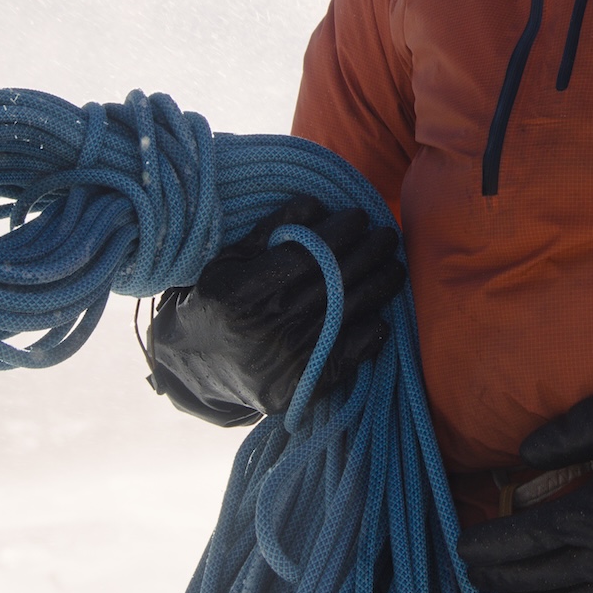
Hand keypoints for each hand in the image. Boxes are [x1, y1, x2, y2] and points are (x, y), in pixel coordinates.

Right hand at [146, 195, 404, 423]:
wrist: (198, 368)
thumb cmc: (217, 303)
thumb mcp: (228, 261)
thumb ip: (269, 231)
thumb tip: (316, 205)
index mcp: (242, 292)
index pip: (306, 255)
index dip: (339, 233)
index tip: (359, 216)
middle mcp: (265, 327)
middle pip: (334, 281)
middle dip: (368, 253)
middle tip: (386, 234)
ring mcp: (285, 360)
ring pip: (348, 314)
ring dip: (379, 286)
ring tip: (394, 266)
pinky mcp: (300, 387)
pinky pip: (348, 356)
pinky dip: (369, 333)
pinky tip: (381, 313)